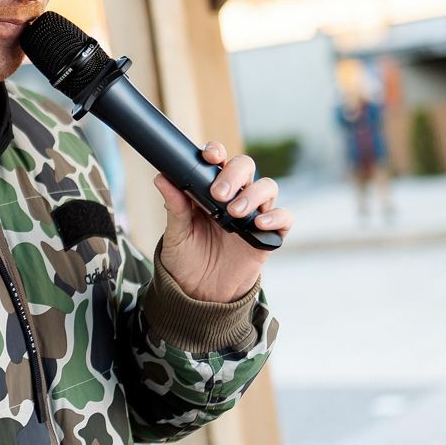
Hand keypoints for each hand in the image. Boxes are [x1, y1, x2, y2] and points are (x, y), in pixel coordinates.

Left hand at [152, 141, 293, 302]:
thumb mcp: (176, 233)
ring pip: (267, 187)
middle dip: (234, 174)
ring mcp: (253, 214)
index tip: (210, 156)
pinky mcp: (267, 236)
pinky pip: (284, 218)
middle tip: (219, 194)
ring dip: (253, 195)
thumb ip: (174, 207)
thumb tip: (162, 178)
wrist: (199, 292)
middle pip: (245, 167)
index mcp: (209, 190)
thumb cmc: (186, 258)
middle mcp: (234, 197)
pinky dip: (276, 217)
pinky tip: (259, 224)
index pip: (218, 161)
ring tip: (234, 213)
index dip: (217, 152)